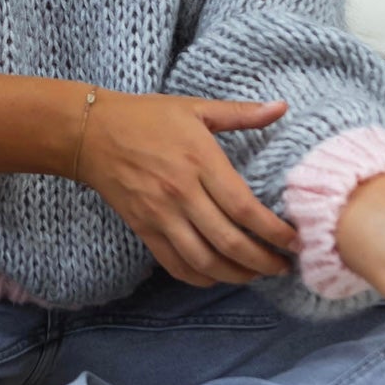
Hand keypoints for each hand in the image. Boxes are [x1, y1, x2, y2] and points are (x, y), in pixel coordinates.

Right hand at [78, 91, 294, 286]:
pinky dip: (200, 277)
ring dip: (235, 274)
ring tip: (256, 274)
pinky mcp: (143, 228)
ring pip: (204, 260)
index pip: (244, 207)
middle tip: (282, 266)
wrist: (90, 133)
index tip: (293, 240)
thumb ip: (241, 113)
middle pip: (229, 241)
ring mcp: (160, 214)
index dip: (272, 231)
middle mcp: (181, 192)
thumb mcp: (195, 107)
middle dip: (262, 261)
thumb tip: (282, 107)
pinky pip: (175, 263)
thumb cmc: (146, 116)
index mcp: (199, 160)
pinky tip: (218, 276)